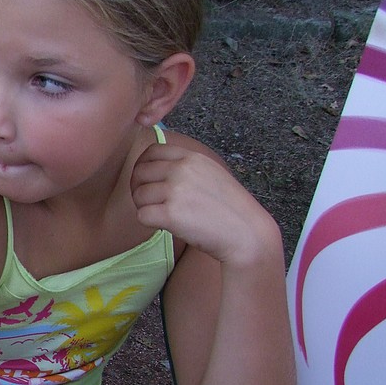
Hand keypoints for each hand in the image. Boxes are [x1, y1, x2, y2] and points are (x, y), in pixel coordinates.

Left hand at [131, 142, 280, 266]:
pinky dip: (150, 223)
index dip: (143, 167)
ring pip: (138, 195)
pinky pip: (142, 215)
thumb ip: (185, 166)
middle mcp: (181, 169)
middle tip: (151, 203)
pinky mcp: (170, 213)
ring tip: (164, 216)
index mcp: (191, 157)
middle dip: (139, 188)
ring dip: (145, 207)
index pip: (151, 151)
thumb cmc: (229, 208)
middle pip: (139, 172)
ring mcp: (175, 190)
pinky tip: (166, 225)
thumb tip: (154, 165)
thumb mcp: (211, 173)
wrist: (247, 233)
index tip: (147, 182)